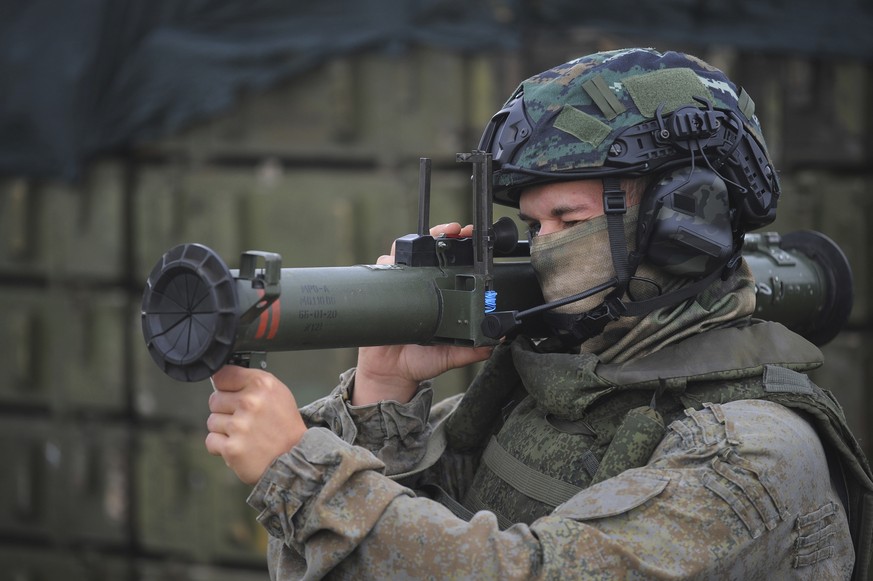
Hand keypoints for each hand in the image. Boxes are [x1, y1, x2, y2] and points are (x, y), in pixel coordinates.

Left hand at [205, 365, 306, 484]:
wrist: (296, 457)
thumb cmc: (284, 425)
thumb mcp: (276, 392)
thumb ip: (250, 383)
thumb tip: (220, 377)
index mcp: (261, 384)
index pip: (222, 375)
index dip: (226, 386)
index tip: (232, 394)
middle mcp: (250, 402)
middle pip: (215, 399)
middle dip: (225, 410)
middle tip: (245, 419)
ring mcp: (240, 425)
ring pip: (212, 421)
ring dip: (224, 429)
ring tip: (245, 434)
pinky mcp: (232, 448)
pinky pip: (211, 441)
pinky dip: (222, 446)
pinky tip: (240, 446)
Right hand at [354, 223, 492, 405]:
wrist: (391, 374)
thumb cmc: (421, 361)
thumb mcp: (452, 353)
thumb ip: (474, 347)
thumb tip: (498, 338)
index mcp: (438, 294)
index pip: (449, 262)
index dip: (459, 246)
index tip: (469, 236)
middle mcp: (419, 285)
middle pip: (427, 250)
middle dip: (440, 233)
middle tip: (454, 231)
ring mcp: (398, 286)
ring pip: (403, 255)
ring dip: (413, 244)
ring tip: (428, 242)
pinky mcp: (380, 292)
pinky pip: (380, 269)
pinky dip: (387, 261)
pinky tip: (396, 263)